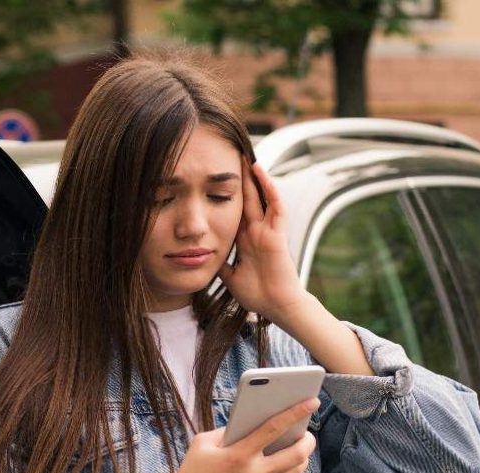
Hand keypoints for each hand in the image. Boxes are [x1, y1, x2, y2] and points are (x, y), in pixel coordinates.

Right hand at [147, 398, 318, 472]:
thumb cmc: (192, 471)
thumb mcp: (203, 443)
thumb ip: (229, 430)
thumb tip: (255, 421)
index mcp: (237, 454)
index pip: (274, 428)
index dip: (296, 412)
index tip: (312, 401)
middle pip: (296, 454)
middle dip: (308, 440)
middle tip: (307, 433)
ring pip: (296, 472)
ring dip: (302, 458)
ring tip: (300, 447)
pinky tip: (291, 466)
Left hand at [218, 160, 304, 318]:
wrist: (276, 306)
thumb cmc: (257, 294)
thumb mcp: (229, 276)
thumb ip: (220, 264)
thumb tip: (201, 257)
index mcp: (245, 240)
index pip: (234, 212)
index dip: (227, 196)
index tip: (216, 181)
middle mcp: (256, 232)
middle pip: (248, 200)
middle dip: (240, 181)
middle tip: (231, 160)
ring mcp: (268, 232)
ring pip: (263, 198)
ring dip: (257, 179)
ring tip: (248, 159)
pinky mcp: (278, 235)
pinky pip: (276, 208)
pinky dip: (271, 191)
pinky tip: (263, 175)